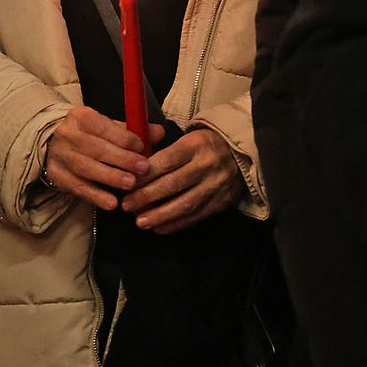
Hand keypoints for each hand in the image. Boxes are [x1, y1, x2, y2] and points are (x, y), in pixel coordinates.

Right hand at [42, 106, 160, 209]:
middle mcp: (68, 134)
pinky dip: (96, 196)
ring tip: (130, 184)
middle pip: (96, 148)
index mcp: (82, 117)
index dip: (125, 138)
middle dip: (122, 159)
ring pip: (87, 168)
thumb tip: (158, 132)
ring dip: (111, 177)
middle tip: (143, 168)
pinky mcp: (58, 176)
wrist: (53, 146)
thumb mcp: (107, 127)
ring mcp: (61, 156)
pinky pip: (79, 187)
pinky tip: (112, 203)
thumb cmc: (88, 136)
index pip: (105, 126)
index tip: (143, 148)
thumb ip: (132, 130)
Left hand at [121, 127, 245, 233]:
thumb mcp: (187, 139)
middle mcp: (207, 165)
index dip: (145, 175)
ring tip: (140, 222)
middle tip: (127, 205)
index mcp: (195, 145)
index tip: (128, 184)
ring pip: (185, 204)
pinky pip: (196, 216)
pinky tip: (159, 227)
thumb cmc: (204, 144)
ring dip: (160, 215)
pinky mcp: (222, 202)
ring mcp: (216, 185)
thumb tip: (135, 171)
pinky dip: (176, 224)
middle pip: (173, 184)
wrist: (240, 152)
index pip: (166, 161)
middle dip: (147, 197)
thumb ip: (163, 152)